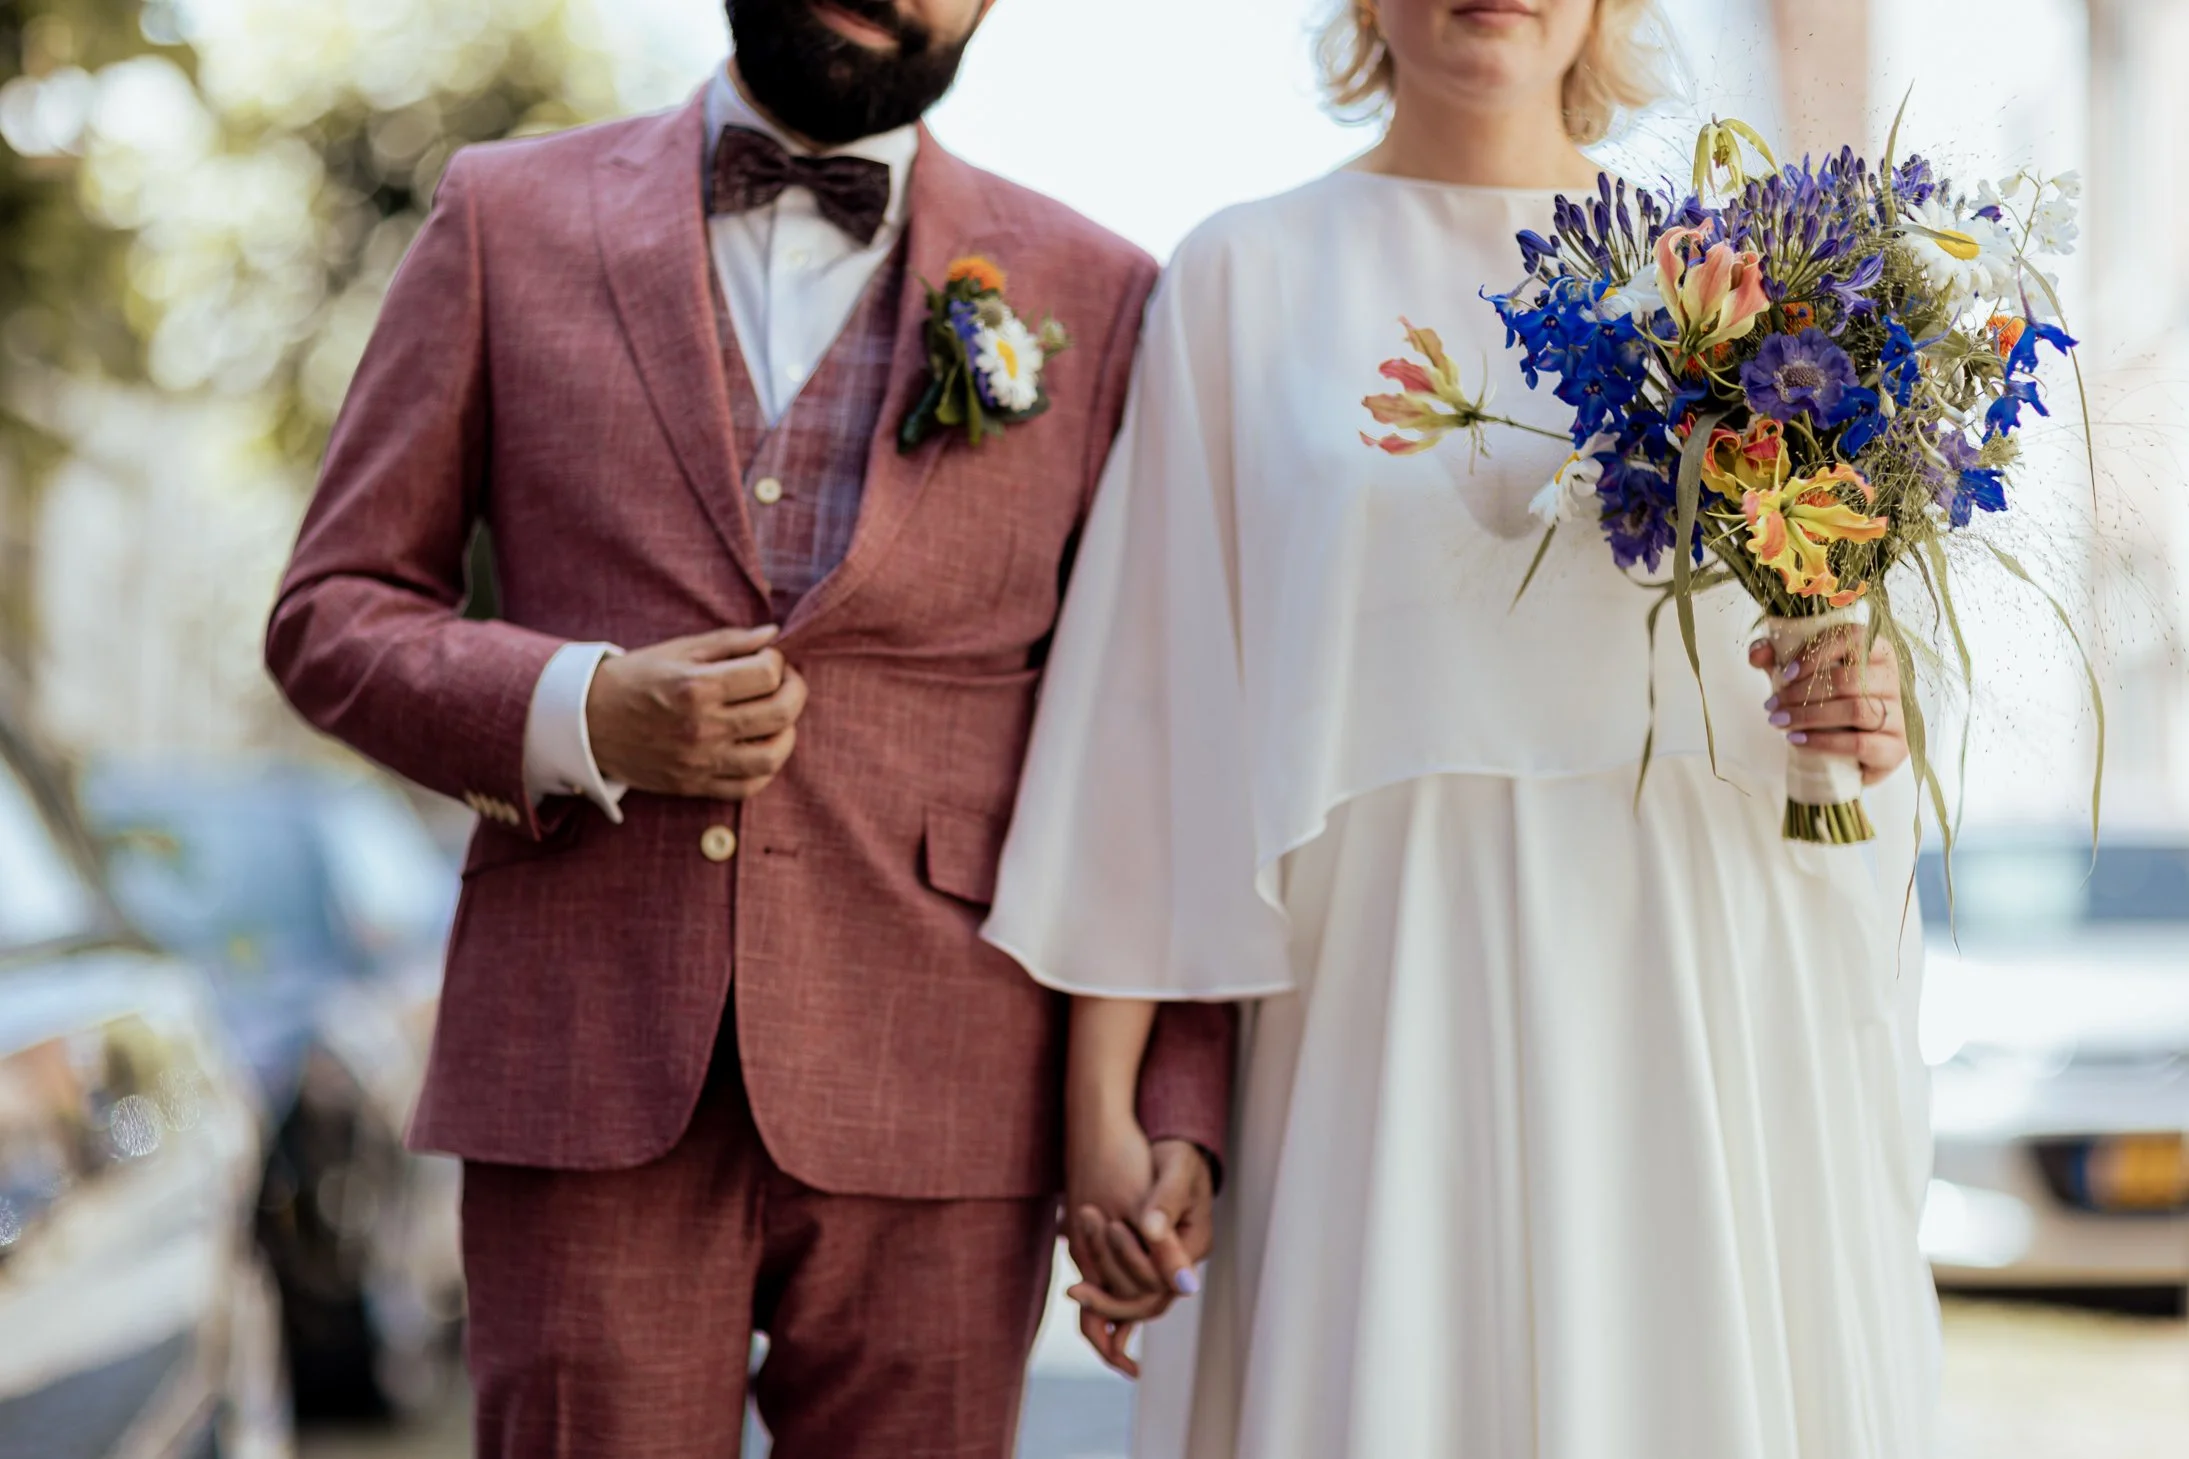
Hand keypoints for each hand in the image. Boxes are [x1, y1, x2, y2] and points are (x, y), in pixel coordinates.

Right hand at [586, 625, 807, 798]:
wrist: (587, 721)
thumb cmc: (636, 679)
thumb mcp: (678, 649)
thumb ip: (730, 642)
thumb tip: (774, 634)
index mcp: (697, 687)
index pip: (768, 675)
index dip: (778, 661)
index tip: (768, 658)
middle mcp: (702, 727)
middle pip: (781, 713)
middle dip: (795, 690)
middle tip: (785, 682)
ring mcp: (700, 761)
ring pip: (773, 756)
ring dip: (787, 732)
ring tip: (777, 716)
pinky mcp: (694, 785)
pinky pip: (748, 786)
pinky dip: (766, 768)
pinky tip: (761, 746)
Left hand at [1065, 1128, 1214, 1377]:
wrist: (1169, 1155)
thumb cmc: (1177, 1157)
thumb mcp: (1176, 1171)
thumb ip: (1165, 1203)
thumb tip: (1151, 1233)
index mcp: (1195, 1243)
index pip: (1164, 1279)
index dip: (1129, 1270)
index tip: (1097, 1260)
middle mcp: (1180, 1263)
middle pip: (1148, 1301)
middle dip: (1111, 1299)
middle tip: (1074, 1290)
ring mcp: (1160, 1266)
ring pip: (1134, 1301)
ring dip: (1103, 1295)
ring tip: (1072, 1287)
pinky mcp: (1141, 1263)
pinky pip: (1123, 1292)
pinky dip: (1101, 1294)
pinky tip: (1077, 1290)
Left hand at [1749, 629, 1908, 783]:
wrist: (1848, 753)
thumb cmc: (1826, 704)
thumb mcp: (1800, 676)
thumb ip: (1777, 659)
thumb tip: (1758, 652)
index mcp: (1877, 652)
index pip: (1855, 638)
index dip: (1817, 653)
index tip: (1784, 673)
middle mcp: (1893, 680)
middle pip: (1850, 679)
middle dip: (1802, 692)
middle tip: (1771, 705)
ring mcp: (1899, 715)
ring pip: (1855, 710)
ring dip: (1809, 716)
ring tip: (1779, 721)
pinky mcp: (1896, 747)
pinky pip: (1860, 743)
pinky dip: (1823, 742)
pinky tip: (1797, 740)